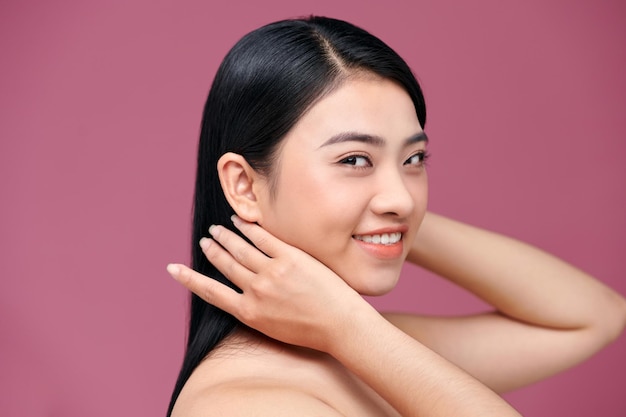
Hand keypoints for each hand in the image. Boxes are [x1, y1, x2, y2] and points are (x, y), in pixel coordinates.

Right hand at [167, 215, 367, 352]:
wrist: (340, 325)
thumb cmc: (310, 332)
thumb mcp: (273, 329)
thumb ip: (255, 311)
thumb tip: (242, 296)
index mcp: (248, 313)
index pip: (210, 292)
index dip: (189, 279)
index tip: (173, 268)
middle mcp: (256, 291)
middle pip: (225, 264)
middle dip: (212, 250)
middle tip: (205, 240)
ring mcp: (272, 272)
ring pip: (240, 249)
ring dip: (226, 237)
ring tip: (217, 229)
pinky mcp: (290, 257)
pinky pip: (263, 238)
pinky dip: (248, 229)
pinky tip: (241, 222)